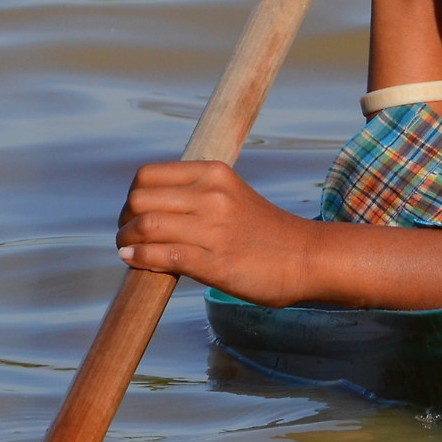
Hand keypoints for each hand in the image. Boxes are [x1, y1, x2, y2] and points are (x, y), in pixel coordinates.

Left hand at [115, 158, 441, 309]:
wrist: (315, 266)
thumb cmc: (278, 243)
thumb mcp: (242, 210)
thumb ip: (213, 199)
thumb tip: (188, 203)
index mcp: (218, 172)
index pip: (152, 172)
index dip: (136, 196)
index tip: (136, 218)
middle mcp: (211, 188)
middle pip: (138, 194)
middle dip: (126, 217)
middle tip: (134, 240)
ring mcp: (210, 221)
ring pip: (141, 222)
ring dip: (131, 241)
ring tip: (143, 257)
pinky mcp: (211, 254)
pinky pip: (154, 251)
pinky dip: (142, 260)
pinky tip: (151, 269)